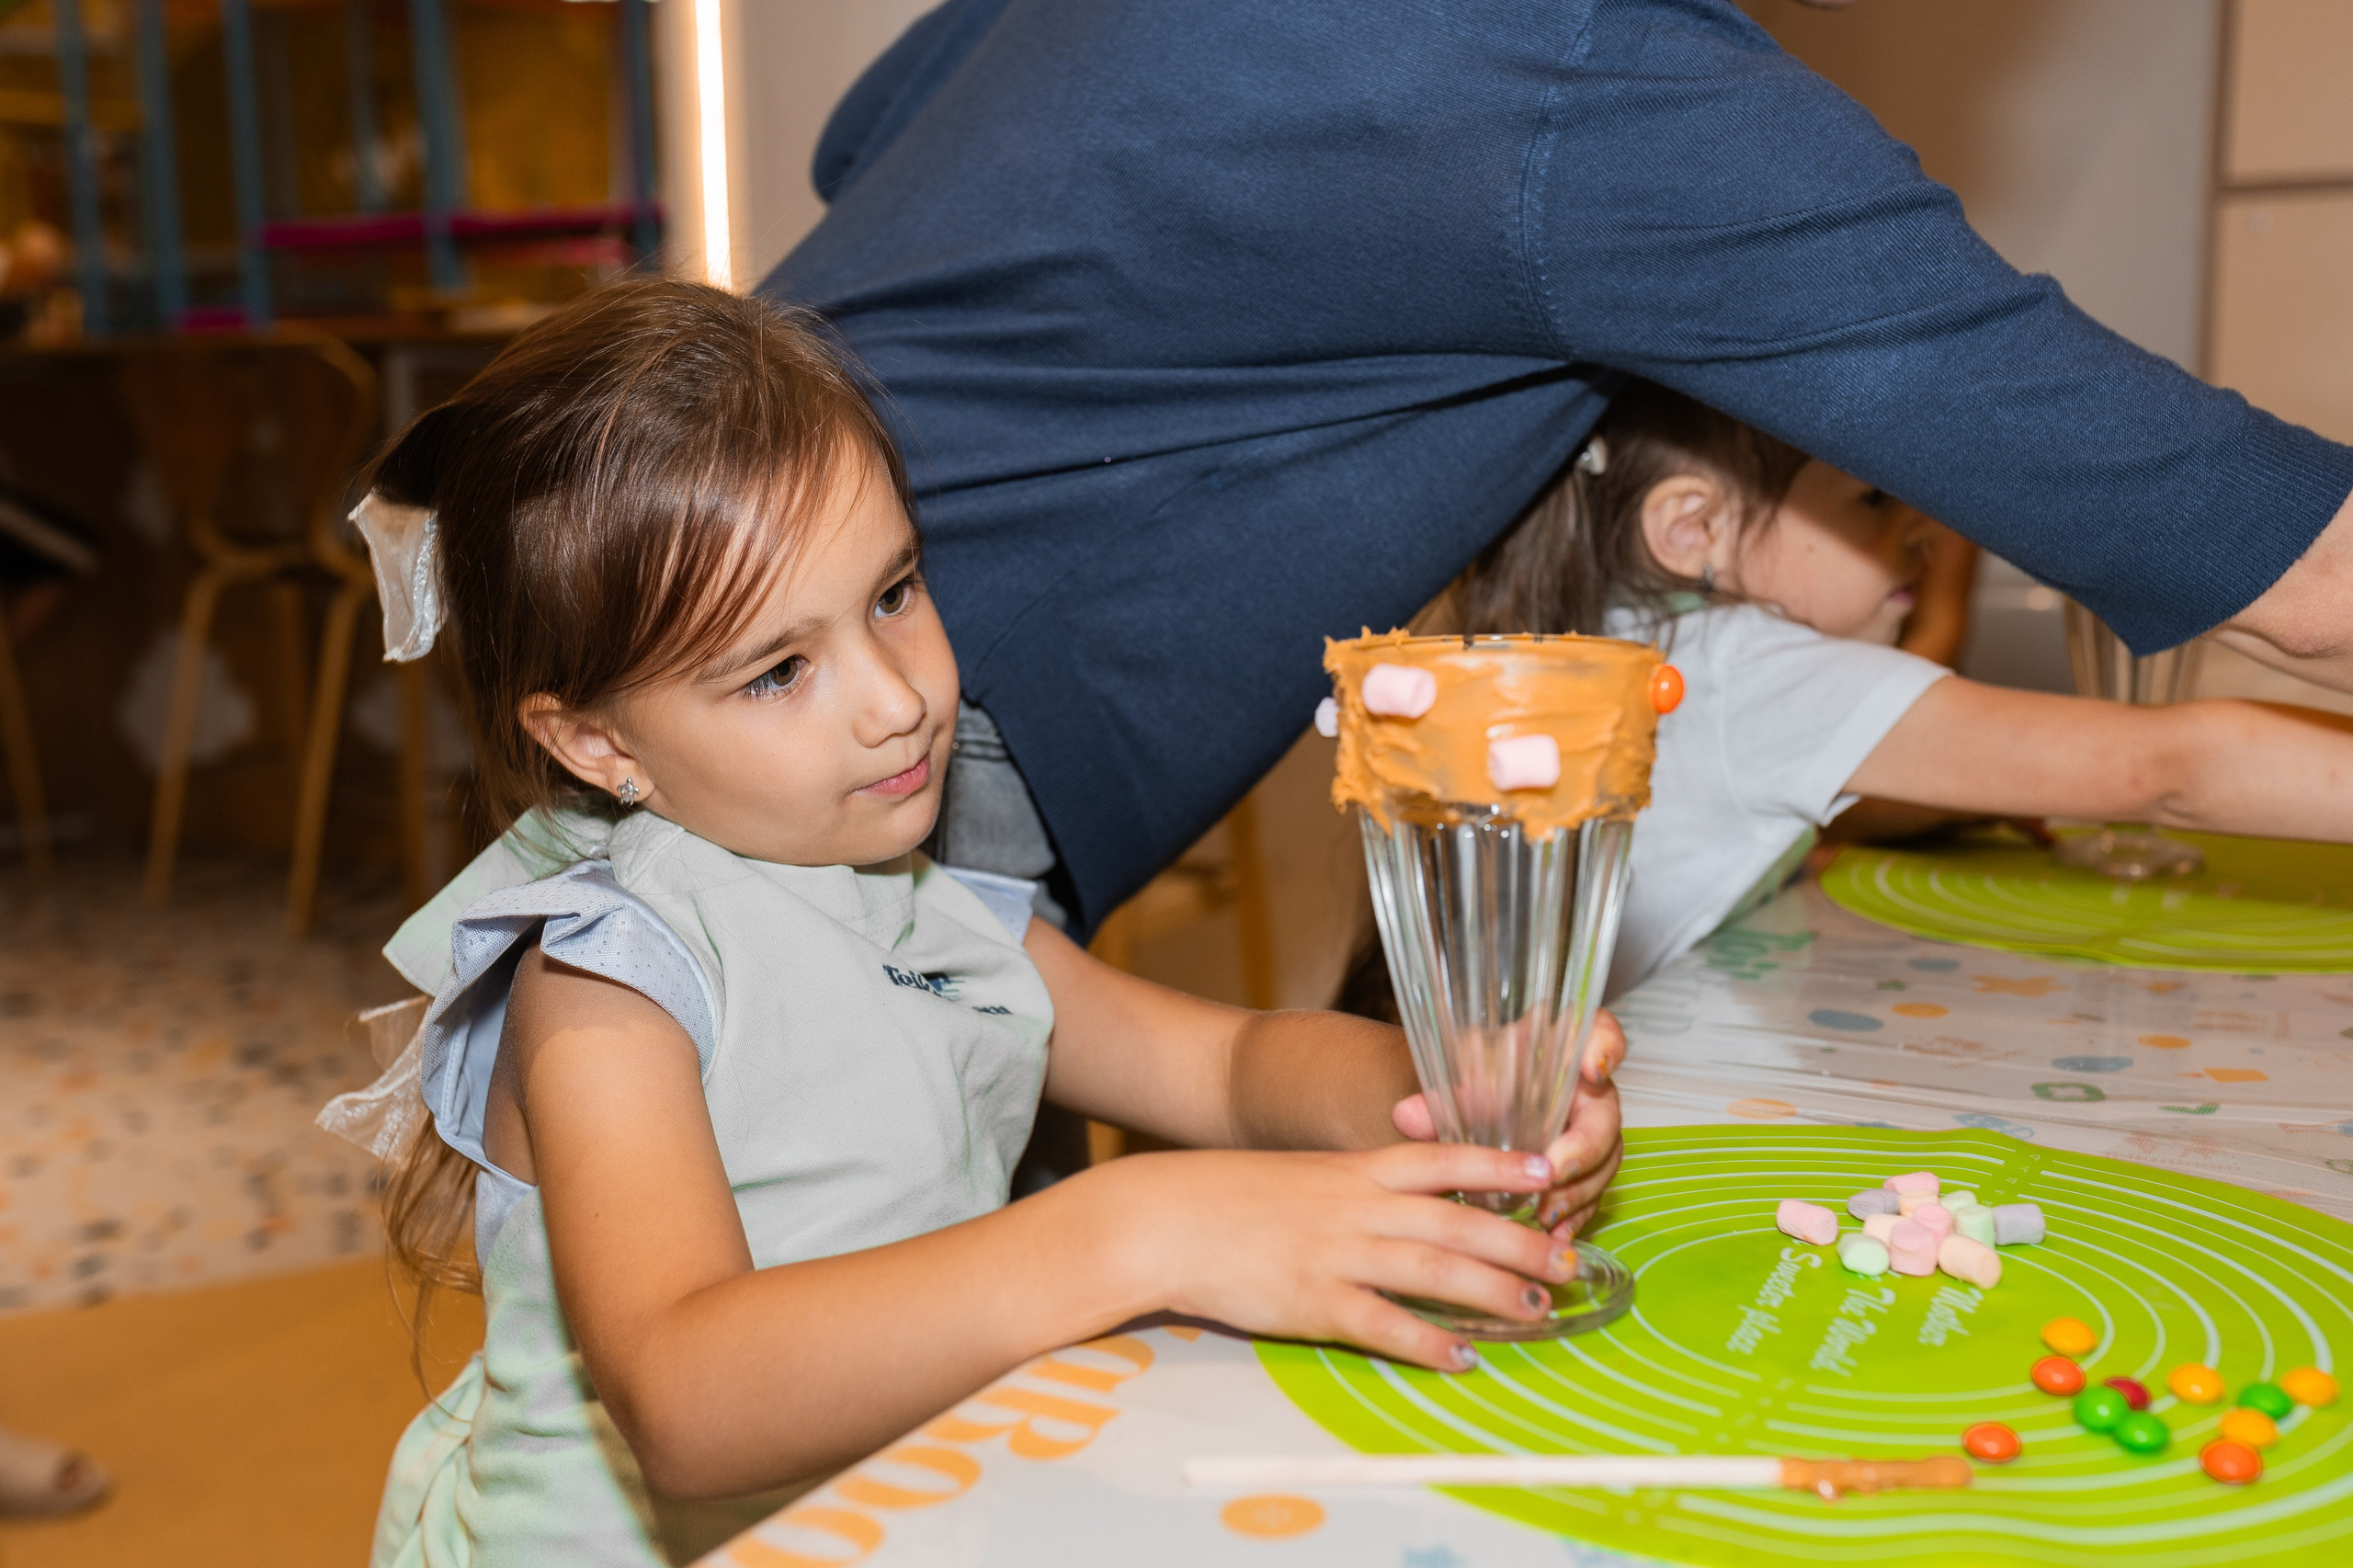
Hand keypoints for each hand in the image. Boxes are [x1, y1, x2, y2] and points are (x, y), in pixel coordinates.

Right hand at [1101, 1142, 1571, 1371]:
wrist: (1165, 1218)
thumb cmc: (1231, 1197)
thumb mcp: (1304, 1175)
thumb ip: (1357, 1188)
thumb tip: (1408, 1206)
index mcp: (1355, 1170)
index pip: (1443, 1159)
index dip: (1498, 1163)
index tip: (1545, 1167)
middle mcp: (1357, 1206)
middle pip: (1457, 1220)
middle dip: (1520, 1240)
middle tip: (1569, 1259)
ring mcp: (1338, 1253)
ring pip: (1434, 1270)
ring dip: (1493, 1291)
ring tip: (1537, 1311)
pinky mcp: (1313, 1301)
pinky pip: (1383, 1324)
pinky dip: (1427, 1343)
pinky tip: (1461, 1358)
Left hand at [1389, 1009, 1625, 1238]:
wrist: (1471, 1105)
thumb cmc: (1474, 1080)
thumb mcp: (1454, 1081)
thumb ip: (1436, 1097)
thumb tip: (1407, 1116)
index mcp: (1560, 1047)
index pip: (1599, 1031)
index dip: (1605, 1046)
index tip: (1593, 1068)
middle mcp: (1586, 1090)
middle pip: (1604, 1115)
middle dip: (1584, 1148)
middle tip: (1554, 1172)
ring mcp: (1591, 1132)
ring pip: (1602, 1162)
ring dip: (1577, 1191)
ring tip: (1546, 1215)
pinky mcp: (1586, 1171)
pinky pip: (1590, 1194)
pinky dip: (1574, 1216)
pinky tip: (1553, 1236)